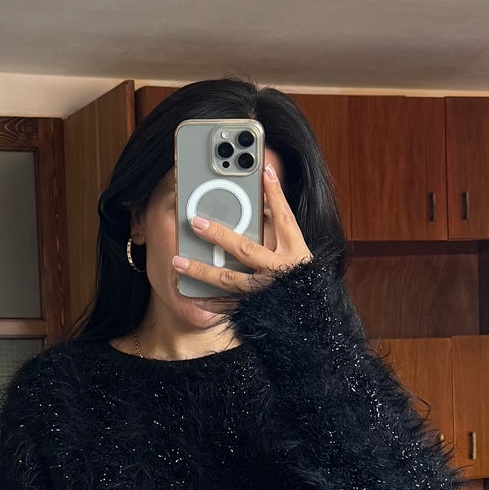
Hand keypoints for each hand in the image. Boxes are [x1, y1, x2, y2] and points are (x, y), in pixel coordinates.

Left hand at [172, 160, 311, 295]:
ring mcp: (265, 290)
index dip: (275, 194)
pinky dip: (209, 301)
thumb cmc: (301, 277)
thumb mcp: (297, 249)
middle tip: (196, 222)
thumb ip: (280, 222)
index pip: (284, 218)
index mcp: (294, 252)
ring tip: (178, 261)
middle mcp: (279, 270)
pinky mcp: (256, 307)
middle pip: (245, 249)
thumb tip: (264, 191)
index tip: (264, 172)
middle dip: (219, 234)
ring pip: (228, 280)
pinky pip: (228, 304)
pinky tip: (191, 295)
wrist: (310, 318)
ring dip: (201, 270)